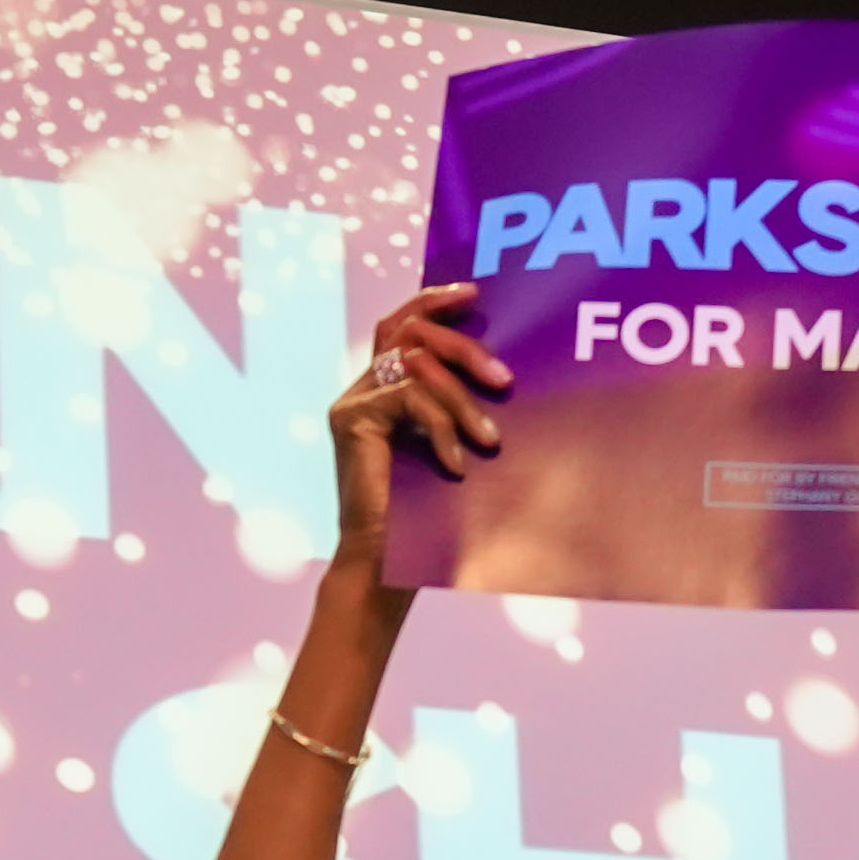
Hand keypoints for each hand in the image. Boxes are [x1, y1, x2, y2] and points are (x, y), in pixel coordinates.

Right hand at [321, 279, 505, 567]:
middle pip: (411, 331)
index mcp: (384, 389)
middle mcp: (363, 388)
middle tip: (504, 379)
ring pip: (416, 363)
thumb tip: (507, 374)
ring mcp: (353, 402)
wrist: (387, 565)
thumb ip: (459, 407)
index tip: (474, 294)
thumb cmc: (427, 515)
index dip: (434, 301)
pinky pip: (410, 397)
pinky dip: (442, 427)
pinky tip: (457, 464)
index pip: (402, 325)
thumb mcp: (454, 446)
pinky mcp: (352, 420)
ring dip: (462, 399)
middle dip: (464, 346)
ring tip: (490, 439)